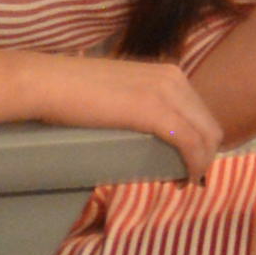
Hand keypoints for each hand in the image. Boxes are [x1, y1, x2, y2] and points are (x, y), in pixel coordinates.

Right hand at [25, 52, 226, 174]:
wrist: (46, 83)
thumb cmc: (70, 89)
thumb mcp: (119, 90)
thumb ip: (137, 101)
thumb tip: (142, 125)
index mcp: (168, 73)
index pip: (200, 111)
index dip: (200, 140)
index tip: (187, 161)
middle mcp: (175, 79)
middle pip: (209, 125)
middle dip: (205, 154)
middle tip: (186, 176)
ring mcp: (167, 94)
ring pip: (206, 137)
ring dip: (200, 163)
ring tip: (183, 182)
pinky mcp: (155, 112)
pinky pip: (191, 144)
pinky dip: (194, 165)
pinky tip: (185, 179)